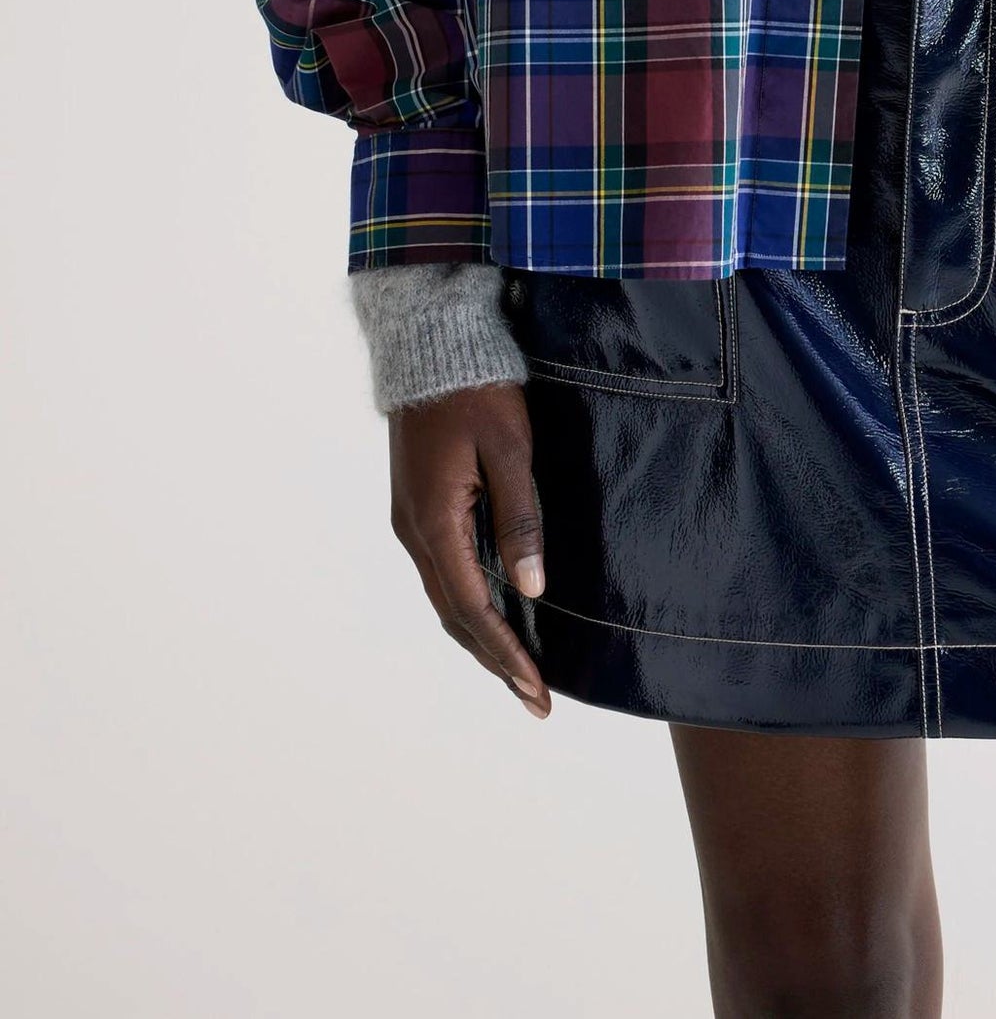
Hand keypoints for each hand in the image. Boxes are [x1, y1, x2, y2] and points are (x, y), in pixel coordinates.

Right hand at [387, 383, 550, 716]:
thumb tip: (531, 589)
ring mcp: (412, 519)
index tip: (537, 691)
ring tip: (519, 669)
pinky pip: (445, 571)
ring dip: (482, 636)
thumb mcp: (509, 449)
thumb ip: (520, 519)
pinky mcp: (419, 505)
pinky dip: (470, 604)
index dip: (506, 655)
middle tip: (535, 699)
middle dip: (496, 660)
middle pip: (455, 616)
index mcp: (434, 523)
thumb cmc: (477, 390)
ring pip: (447, 597)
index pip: (473, 610)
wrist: (431, 344)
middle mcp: (415, 531)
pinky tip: (496, 611)